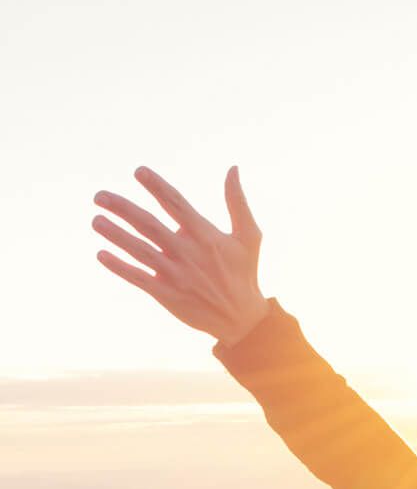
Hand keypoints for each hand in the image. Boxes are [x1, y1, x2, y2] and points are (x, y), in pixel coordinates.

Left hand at [93, 166, 268, 346]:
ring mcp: (176, 275)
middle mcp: (188, 253)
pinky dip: (119, 266)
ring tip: (96, 220)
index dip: (157, 186)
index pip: (176, 204)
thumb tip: (233, 168)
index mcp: (205, 235)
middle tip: (99, 196)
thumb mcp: (249, 237)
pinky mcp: (167, 295)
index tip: (138, 171)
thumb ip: (237, 202)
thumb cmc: (244, 273)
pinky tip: (101, 254)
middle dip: (122, 208)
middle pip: (148, 225)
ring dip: (115, 235)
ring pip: (140, 250)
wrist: (242, 320)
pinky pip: (138, 278)